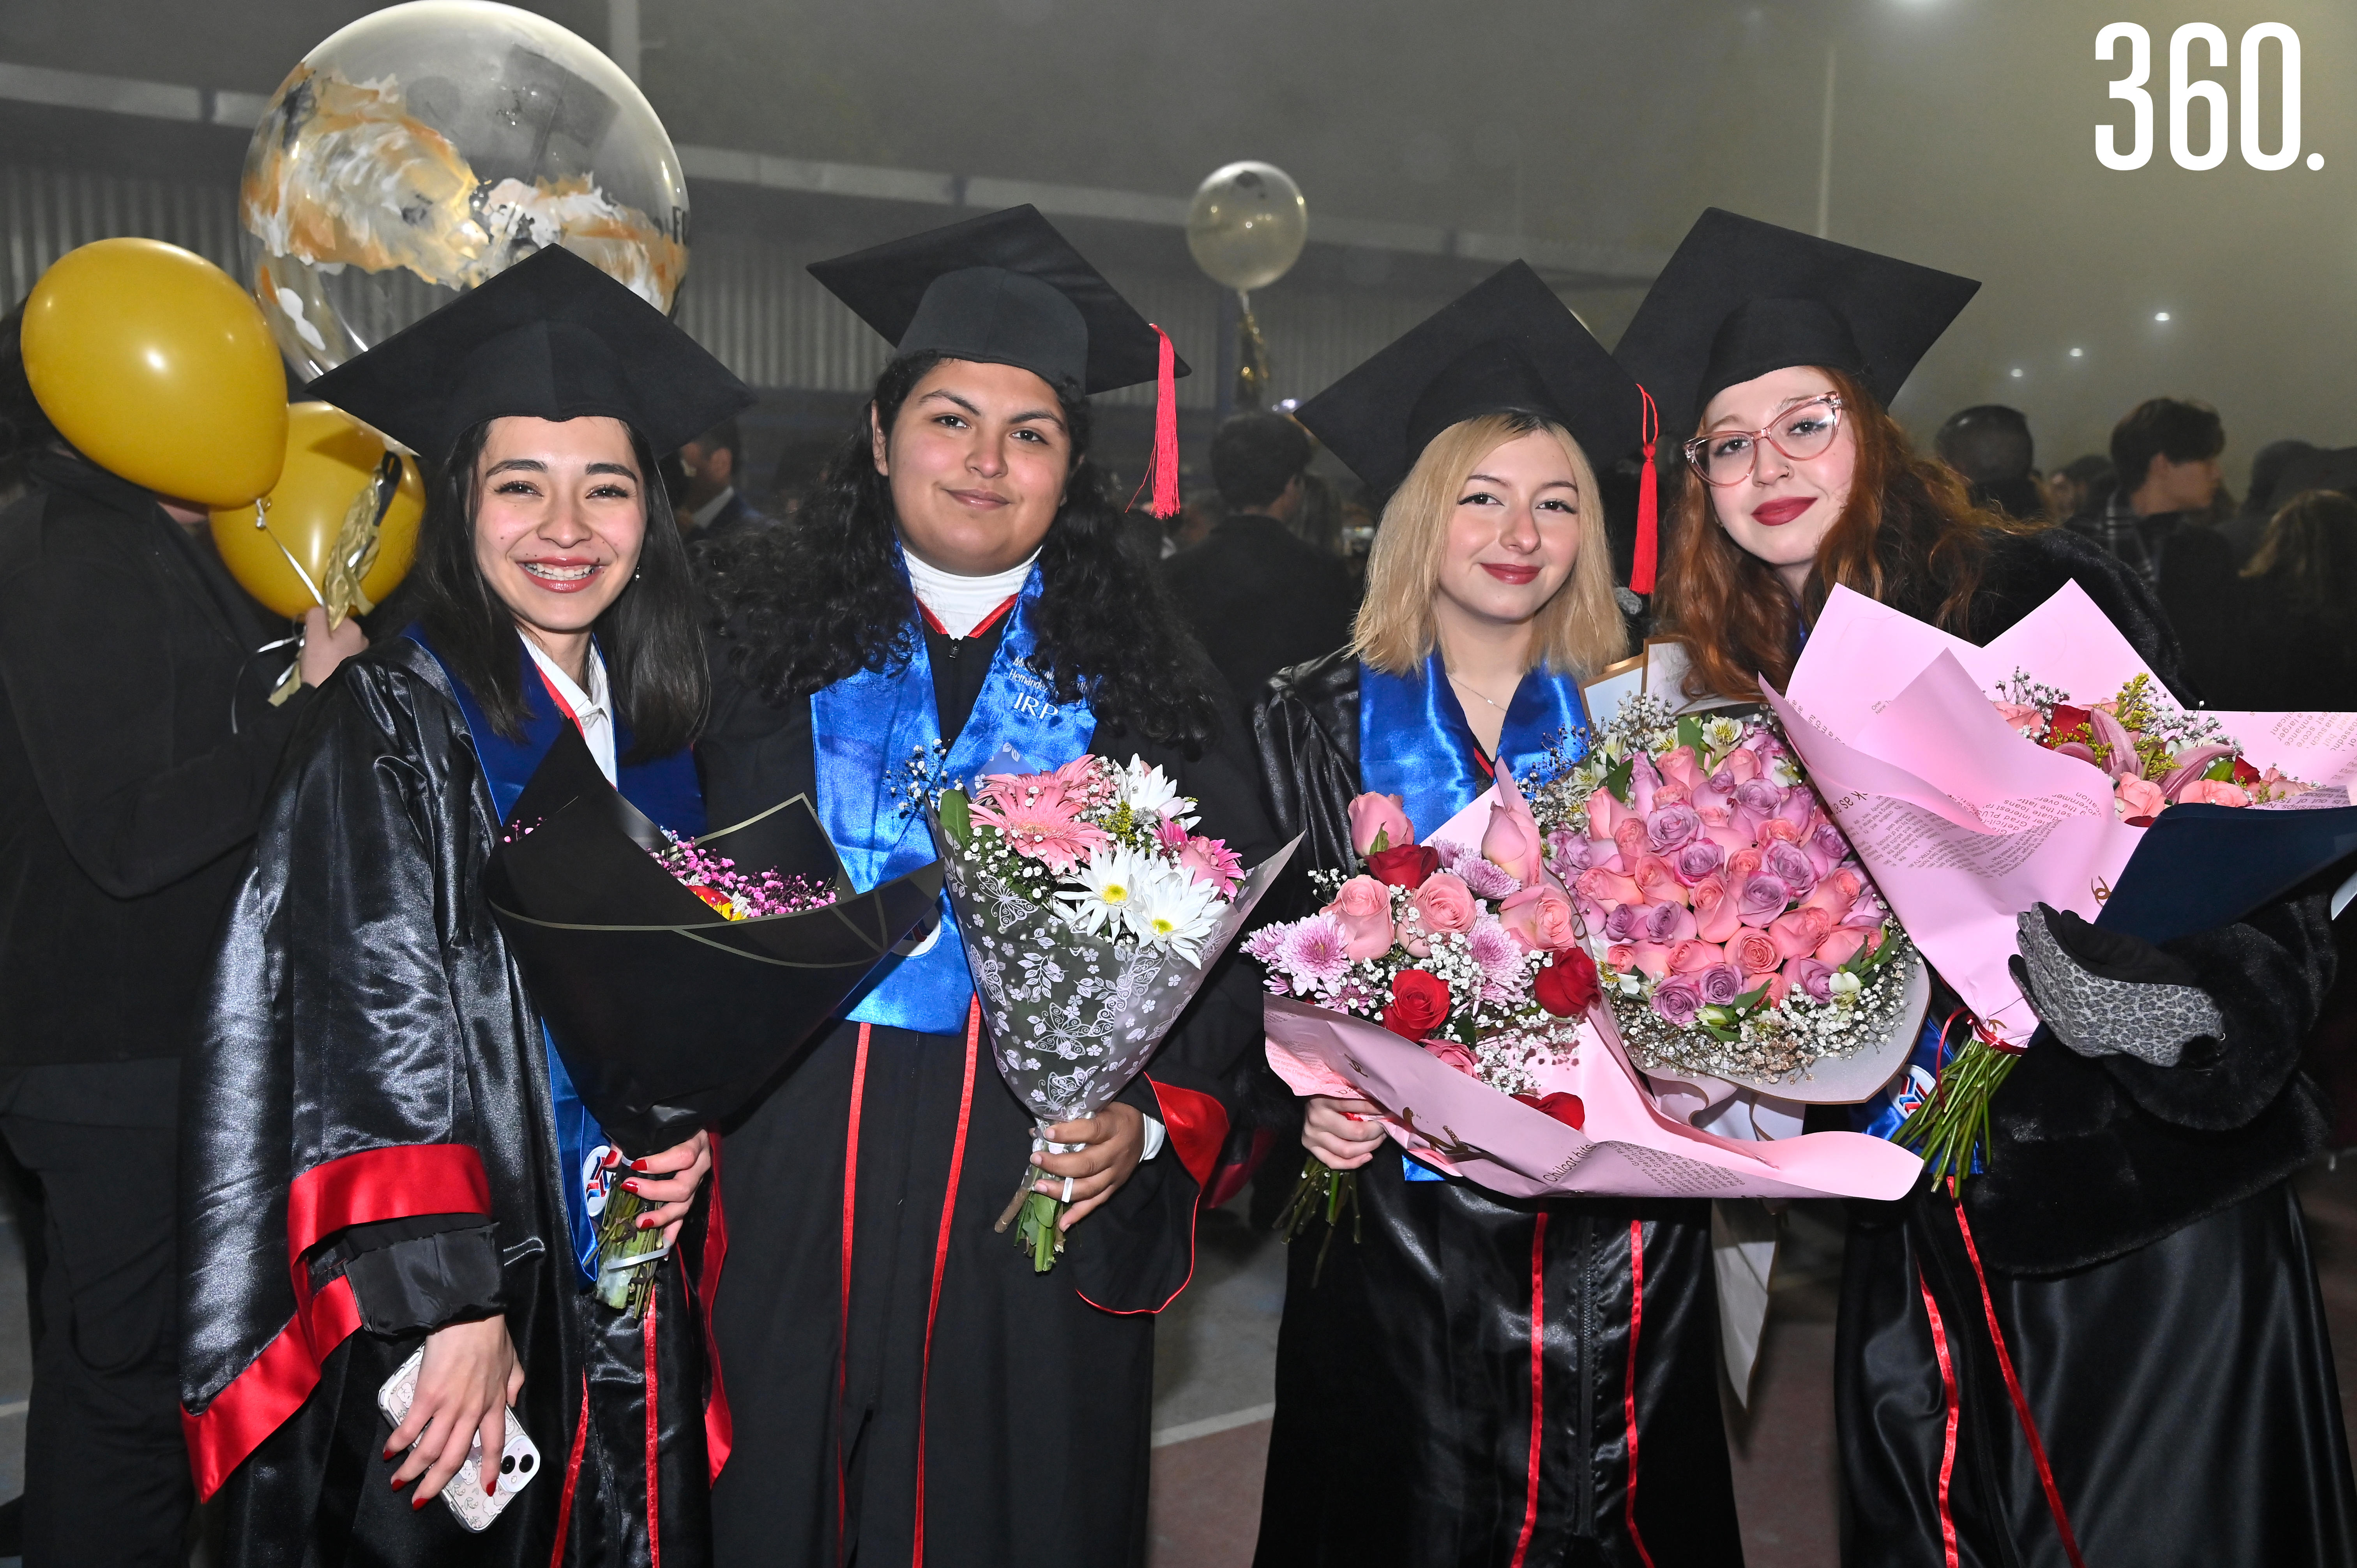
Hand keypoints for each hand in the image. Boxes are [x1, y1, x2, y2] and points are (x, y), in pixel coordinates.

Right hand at [298, 606, 367, 686]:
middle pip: (337, 629)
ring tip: (319, 661)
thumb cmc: (321, 666)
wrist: (329, 697)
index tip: (312, 635)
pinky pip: (342, 654)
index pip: (334, 615)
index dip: (320, 623)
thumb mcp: (314, 637)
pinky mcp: (359, 665)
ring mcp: (363, 653)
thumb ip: (317, 617)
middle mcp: (363, 639)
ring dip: (327, 647)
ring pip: (339, 642)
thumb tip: (319, 606)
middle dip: (323, 636)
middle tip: (313, 650)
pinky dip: (333, 657)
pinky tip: (326, 667)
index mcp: (354, 629)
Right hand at [386, 1316, 523, 1504]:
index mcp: (495, 1404)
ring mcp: (449, 1406)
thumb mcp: (512, 1360)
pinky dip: (398, 1443)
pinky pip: (411, 1429)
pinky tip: (389, 1451)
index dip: (489, 1469)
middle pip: (454, 1458)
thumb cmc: (490, 1334)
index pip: (494, 1445)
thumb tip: (514, 1401)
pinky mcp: (427, 1396)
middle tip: (422, 1499)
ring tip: (399, 1482)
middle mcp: (473, 1411)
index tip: (487, 1489)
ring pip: (430, 1451)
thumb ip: (515, 1384)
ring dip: (412, 1471)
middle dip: (436, 1483)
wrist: (470, 1314)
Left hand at [620, 1130, 711, 1250]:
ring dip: (663, 1217)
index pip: (683, 1156)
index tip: (635, 1165)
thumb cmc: (668, 1127)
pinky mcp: (692, 1196)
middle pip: (684, 1186)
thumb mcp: (652, 1128)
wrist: (691, 1127)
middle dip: (656, 1192)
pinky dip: (673, 1232)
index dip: (660, 1163)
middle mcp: (701, 1165)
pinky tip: (662, 1248)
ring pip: (685, 1205)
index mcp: (695, 1142)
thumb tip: (611, 1162)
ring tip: (641, 1223)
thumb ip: (628, 1142)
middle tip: (631, 1188)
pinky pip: (684, 1217)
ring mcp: (697, 1183)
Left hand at [1034, 1105, 1144, 1230]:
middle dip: (1058, 1164)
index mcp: (1114, 1127)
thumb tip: (1037, 1131)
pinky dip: (1078, 1214)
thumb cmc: (1114, 1117)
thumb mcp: (1100, 1107)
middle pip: (1087, 1164)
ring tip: (1040, 1186)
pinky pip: (1096, 1203)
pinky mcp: (1115, 1187)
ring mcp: (1116, 1174)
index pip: (1092, 1130)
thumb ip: (1073, 1118)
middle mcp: (1117, 1153)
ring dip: (1062, 1190)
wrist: (1143, 1132)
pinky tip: (1062, 1223)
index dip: (1068, 1133)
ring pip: (1089, 1187)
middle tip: (1036, 1159)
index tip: (1047, 1133)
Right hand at [1302, 1096, 1386, 1169]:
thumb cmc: (1329, 1091)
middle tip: (1385, 1127)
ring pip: (1347, 1151)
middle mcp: (1316, 1118)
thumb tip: (1386, 1107)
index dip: (1378, 1110)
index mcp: (1325, 1098)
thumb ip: (1359, 1097)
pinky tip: (1367, 1156)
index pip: (1358, 1107)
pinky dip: (1354, 1163)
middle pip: (1355, 1133)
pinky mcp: (1310, 1146)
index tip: (1389, 1110)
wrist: (1308, 1097)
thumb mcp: (1342, 1089)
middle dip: (1376, 1132)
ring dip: (1369, 1147)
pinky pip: (1334, 1162)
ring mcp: (1312, 1135)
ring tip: (1378, 1139)